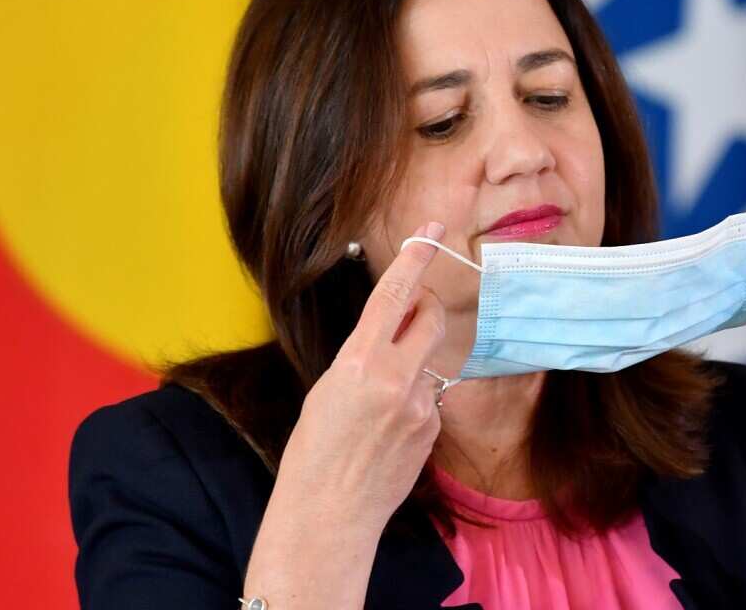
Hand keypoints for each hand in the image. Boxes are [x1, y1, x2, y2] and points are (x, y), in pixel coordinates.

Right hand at [274, 221, 447, 530]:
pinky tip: (388, 432)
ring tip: (379, 405)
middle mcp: (395, 379)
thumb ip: (363, 357)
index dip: (416, 258)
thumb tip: (391, 337)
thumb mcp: (326, 389)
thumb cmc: (313, 452)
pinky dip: (414, 403)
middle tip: (410, 316)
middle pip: (432, 320)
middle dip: (426, 310)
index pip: (394, 296)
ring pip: (431, 363)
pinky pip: (431, 400)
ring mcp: (420, 407)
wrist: (328, 513)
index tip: (433, 232)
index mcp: (358, 362)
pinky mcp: (432, 432)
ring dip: (413, 367)